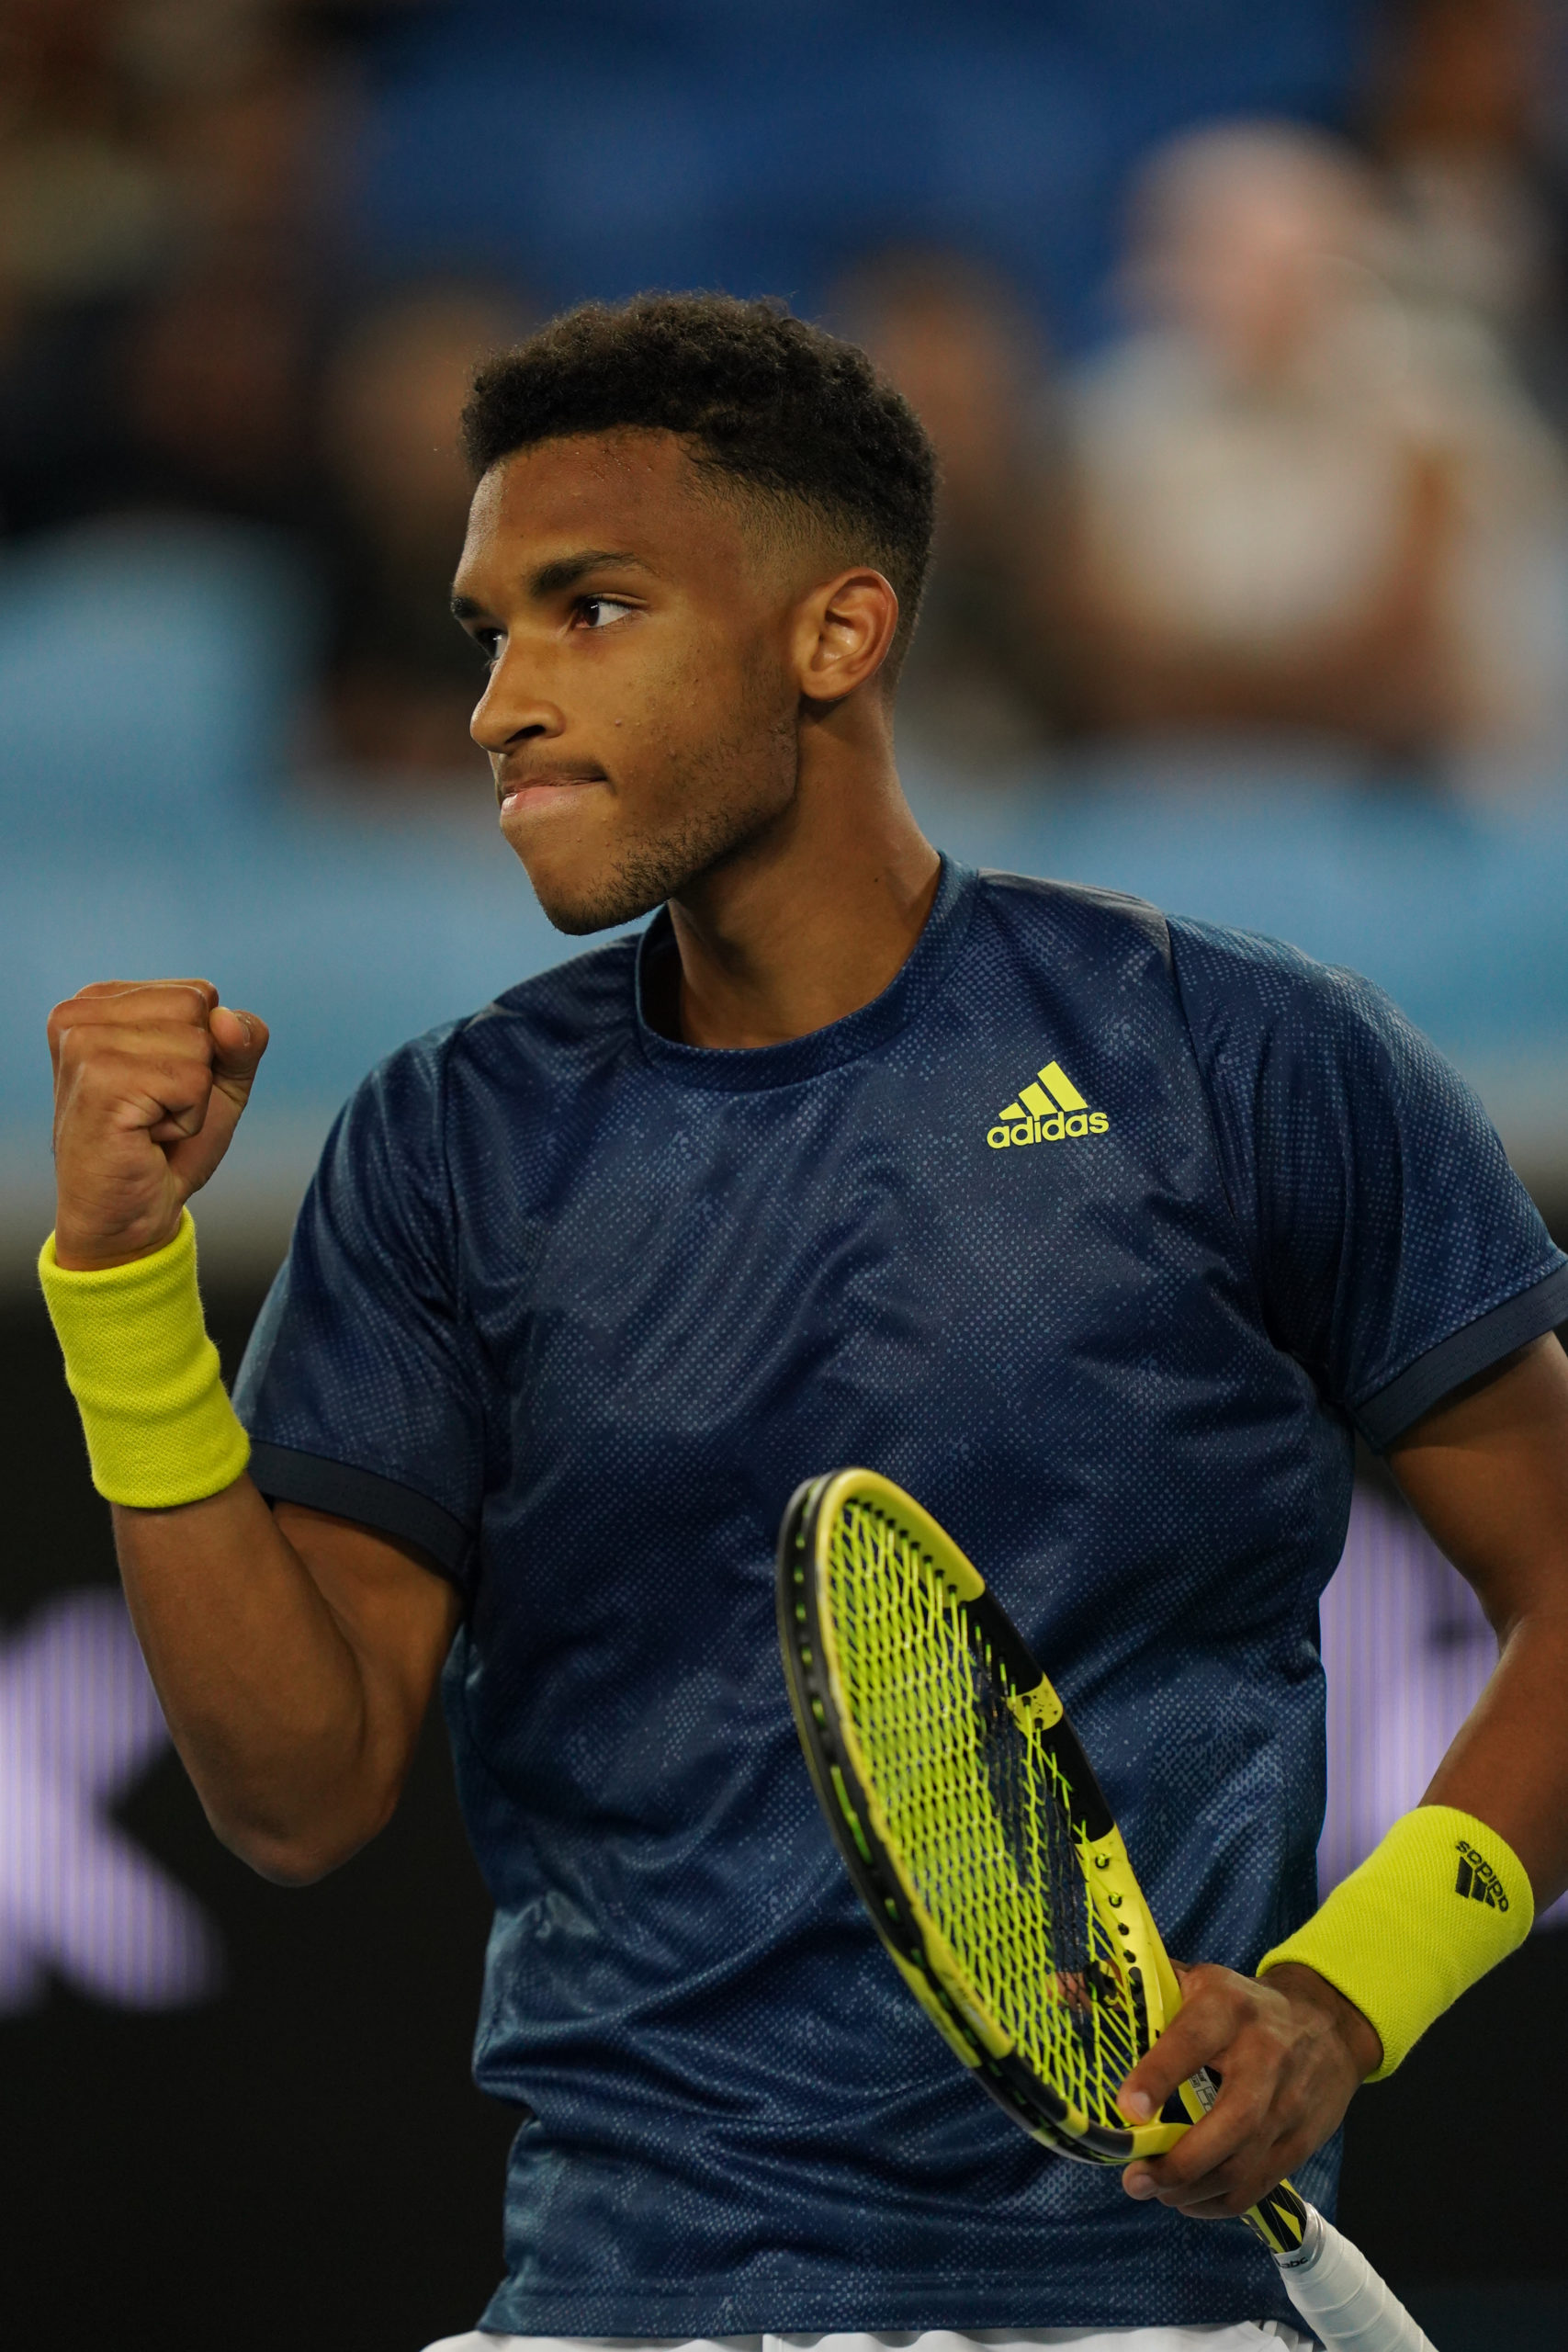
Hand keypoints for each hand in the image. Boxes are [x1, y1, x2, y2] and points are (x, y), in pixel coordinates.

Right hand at [48, 980, 268, 1269]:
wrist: (131, 1216)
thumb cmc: (166, 1147)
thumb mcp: (219, 1080)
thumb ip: (240, 1038)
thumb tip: (226, 1020)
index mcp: (100, 1002)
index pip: (199, 993)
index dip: (204, 1050)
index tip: (161, 1088)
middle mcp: (80, 1015)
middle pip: (199, 1010)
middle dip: (198, 1071)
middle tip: (156, 1109)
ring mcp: (84, 1044)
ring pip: (199, 1045)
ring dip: (192, 1099)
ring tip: (149, 1124)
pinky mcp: (99, 1080)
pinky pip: (192, 1082)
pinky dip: (187, 1120)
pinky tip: (147, 1137)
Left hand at [1115, 1960, 1380, 2219]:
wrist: (1327, 2023)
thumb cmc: (1238, 2003)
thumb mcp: (1189, 1982)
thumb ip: (1127, 1991)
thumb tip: (1056, 1988)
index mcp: (1227, 2008)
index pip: (1192, 2042)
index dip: (1158, 2076)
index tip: (1126, 2109)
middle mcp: (1265, 2056)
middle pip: (1232, 2121)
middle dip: (1180, 2161)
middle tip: (1135, 2179)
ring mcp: (1289, 2104)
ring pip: (1245, 2164)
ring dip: (1194, 2190)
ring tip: (1154, 2191)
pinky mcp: (1301, 2141)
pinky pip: (1258, 2185)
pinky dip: (1218, 2203)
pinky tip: (1187, 2200)